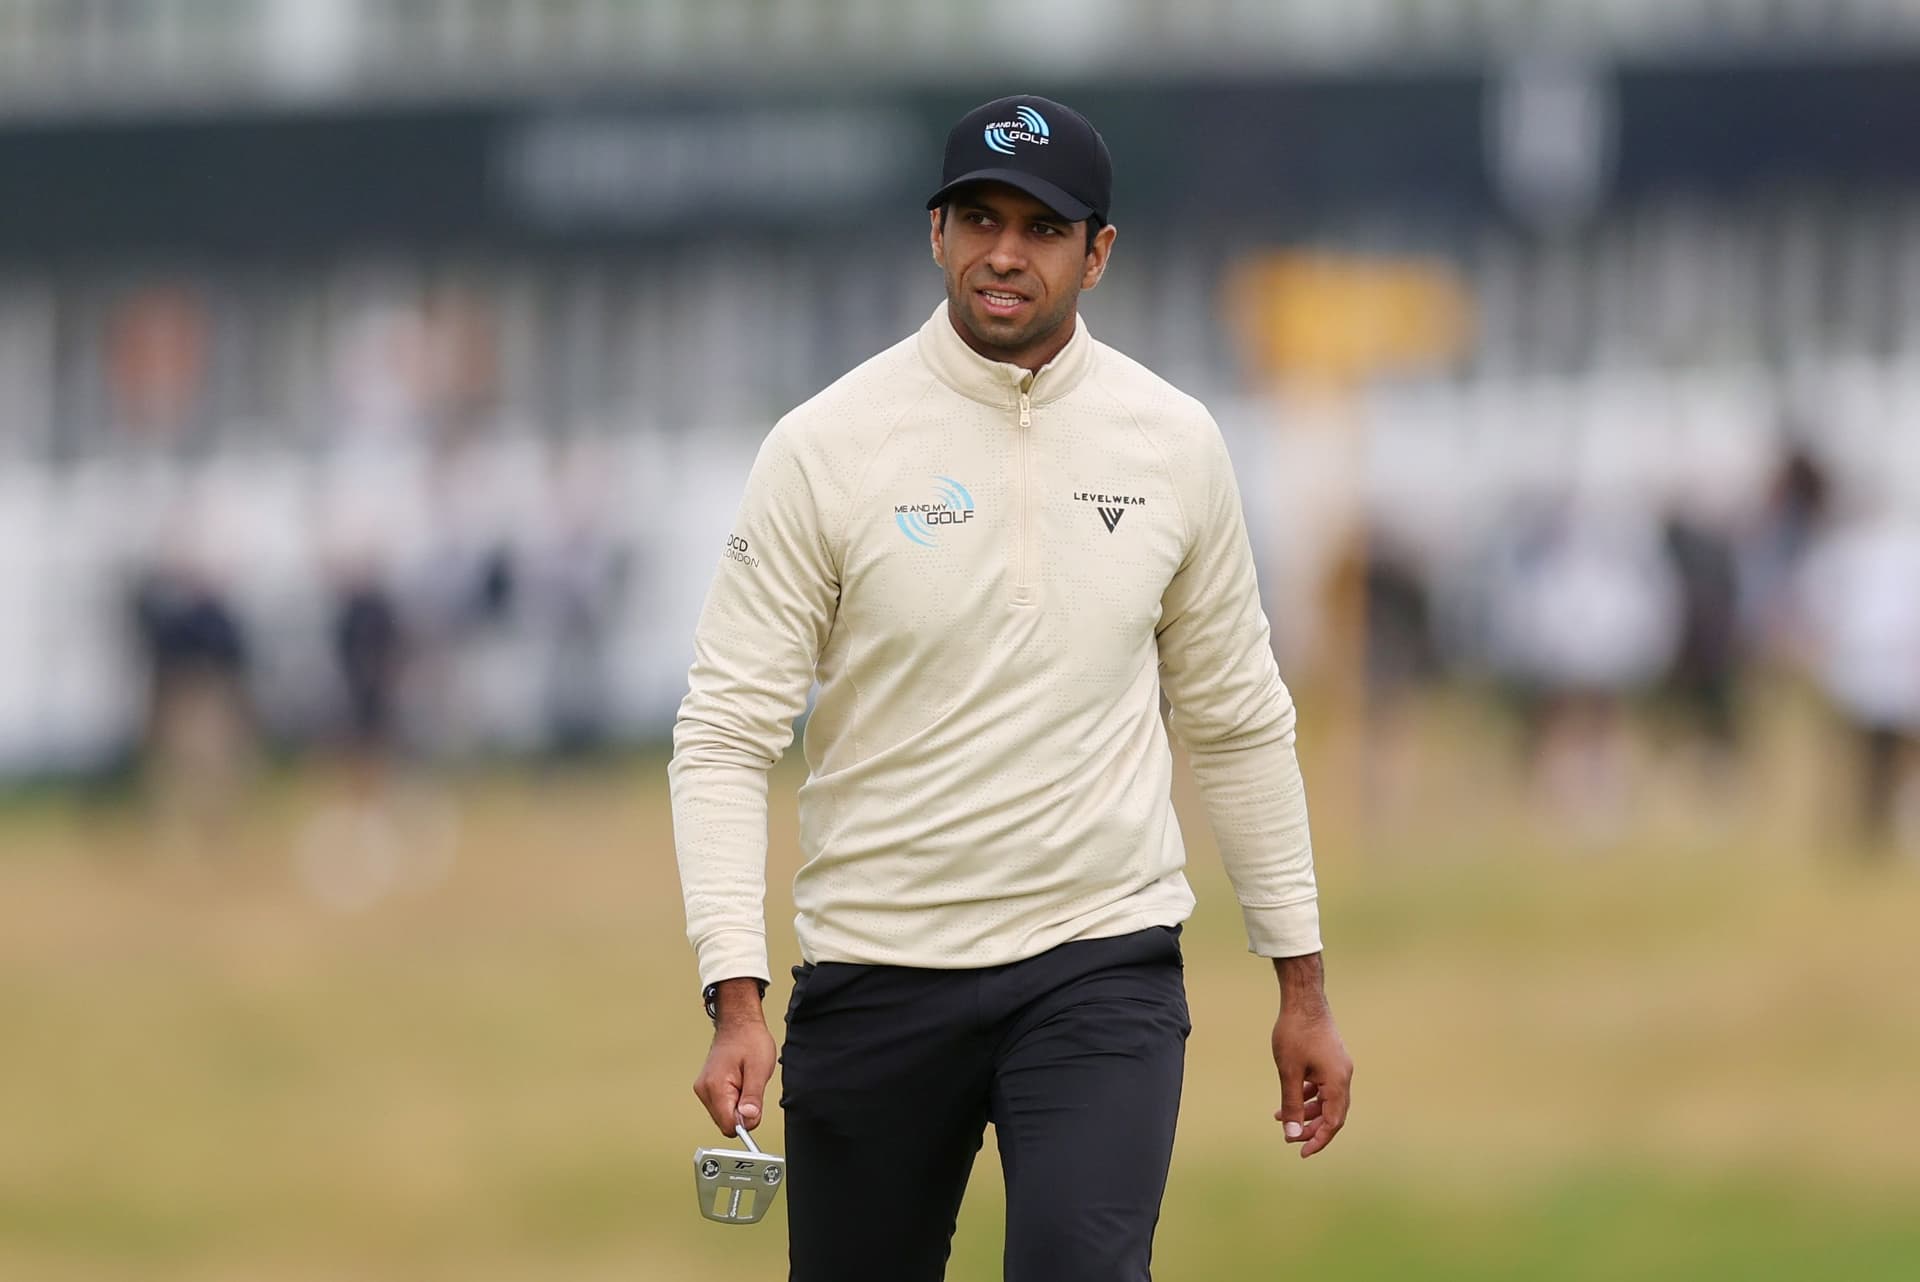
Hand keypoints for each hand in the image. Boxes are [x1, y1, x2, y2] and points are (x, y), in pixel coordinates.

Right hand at [693, 981, 777, 1137]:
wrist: (739, 1022)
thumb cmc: (749, 1039)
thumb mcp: (759, 1069)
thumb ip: (753, 1098)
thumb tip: (749, 1120)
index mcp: (715, 1087)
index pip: (728, 1125)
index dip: (746, 1121)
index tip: (754, 1107)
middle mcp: (704, 1090)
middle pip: (725, 1122)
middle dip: (742, 1112)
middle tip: (750, 1088)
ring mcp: (704, 1089)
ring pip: (724, 1115)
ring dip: (738, 1105)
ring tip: (745, 1082)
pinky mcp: (707, 1087)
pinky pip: (723, 1105)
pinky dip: (734, 1099)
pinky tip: (739, 1082)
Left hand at [1271, 961, 1352, 1159]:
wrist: (1303, 998)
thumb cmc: (1295, 1033)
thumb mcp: (1288, 1072)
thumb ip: (1291, 1104)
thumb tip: (1291, 1133)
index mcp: (1337, 1082)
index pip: (1333, 1122)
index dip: (1318, 1140)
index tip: (1301, 1152)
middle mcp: (1343, 1076)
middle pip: (1332, 1113)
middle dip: (1311, 1128)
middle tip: (1290, 1138)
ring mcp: (1338, 1066)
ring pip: (1326, 1099)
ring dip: (1306, 1110)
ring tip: (1280, 1116)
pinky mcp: (1331, 1058)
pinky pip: (1323, 1085)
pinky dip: (1308, 1094)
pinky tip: (1290, 1095)